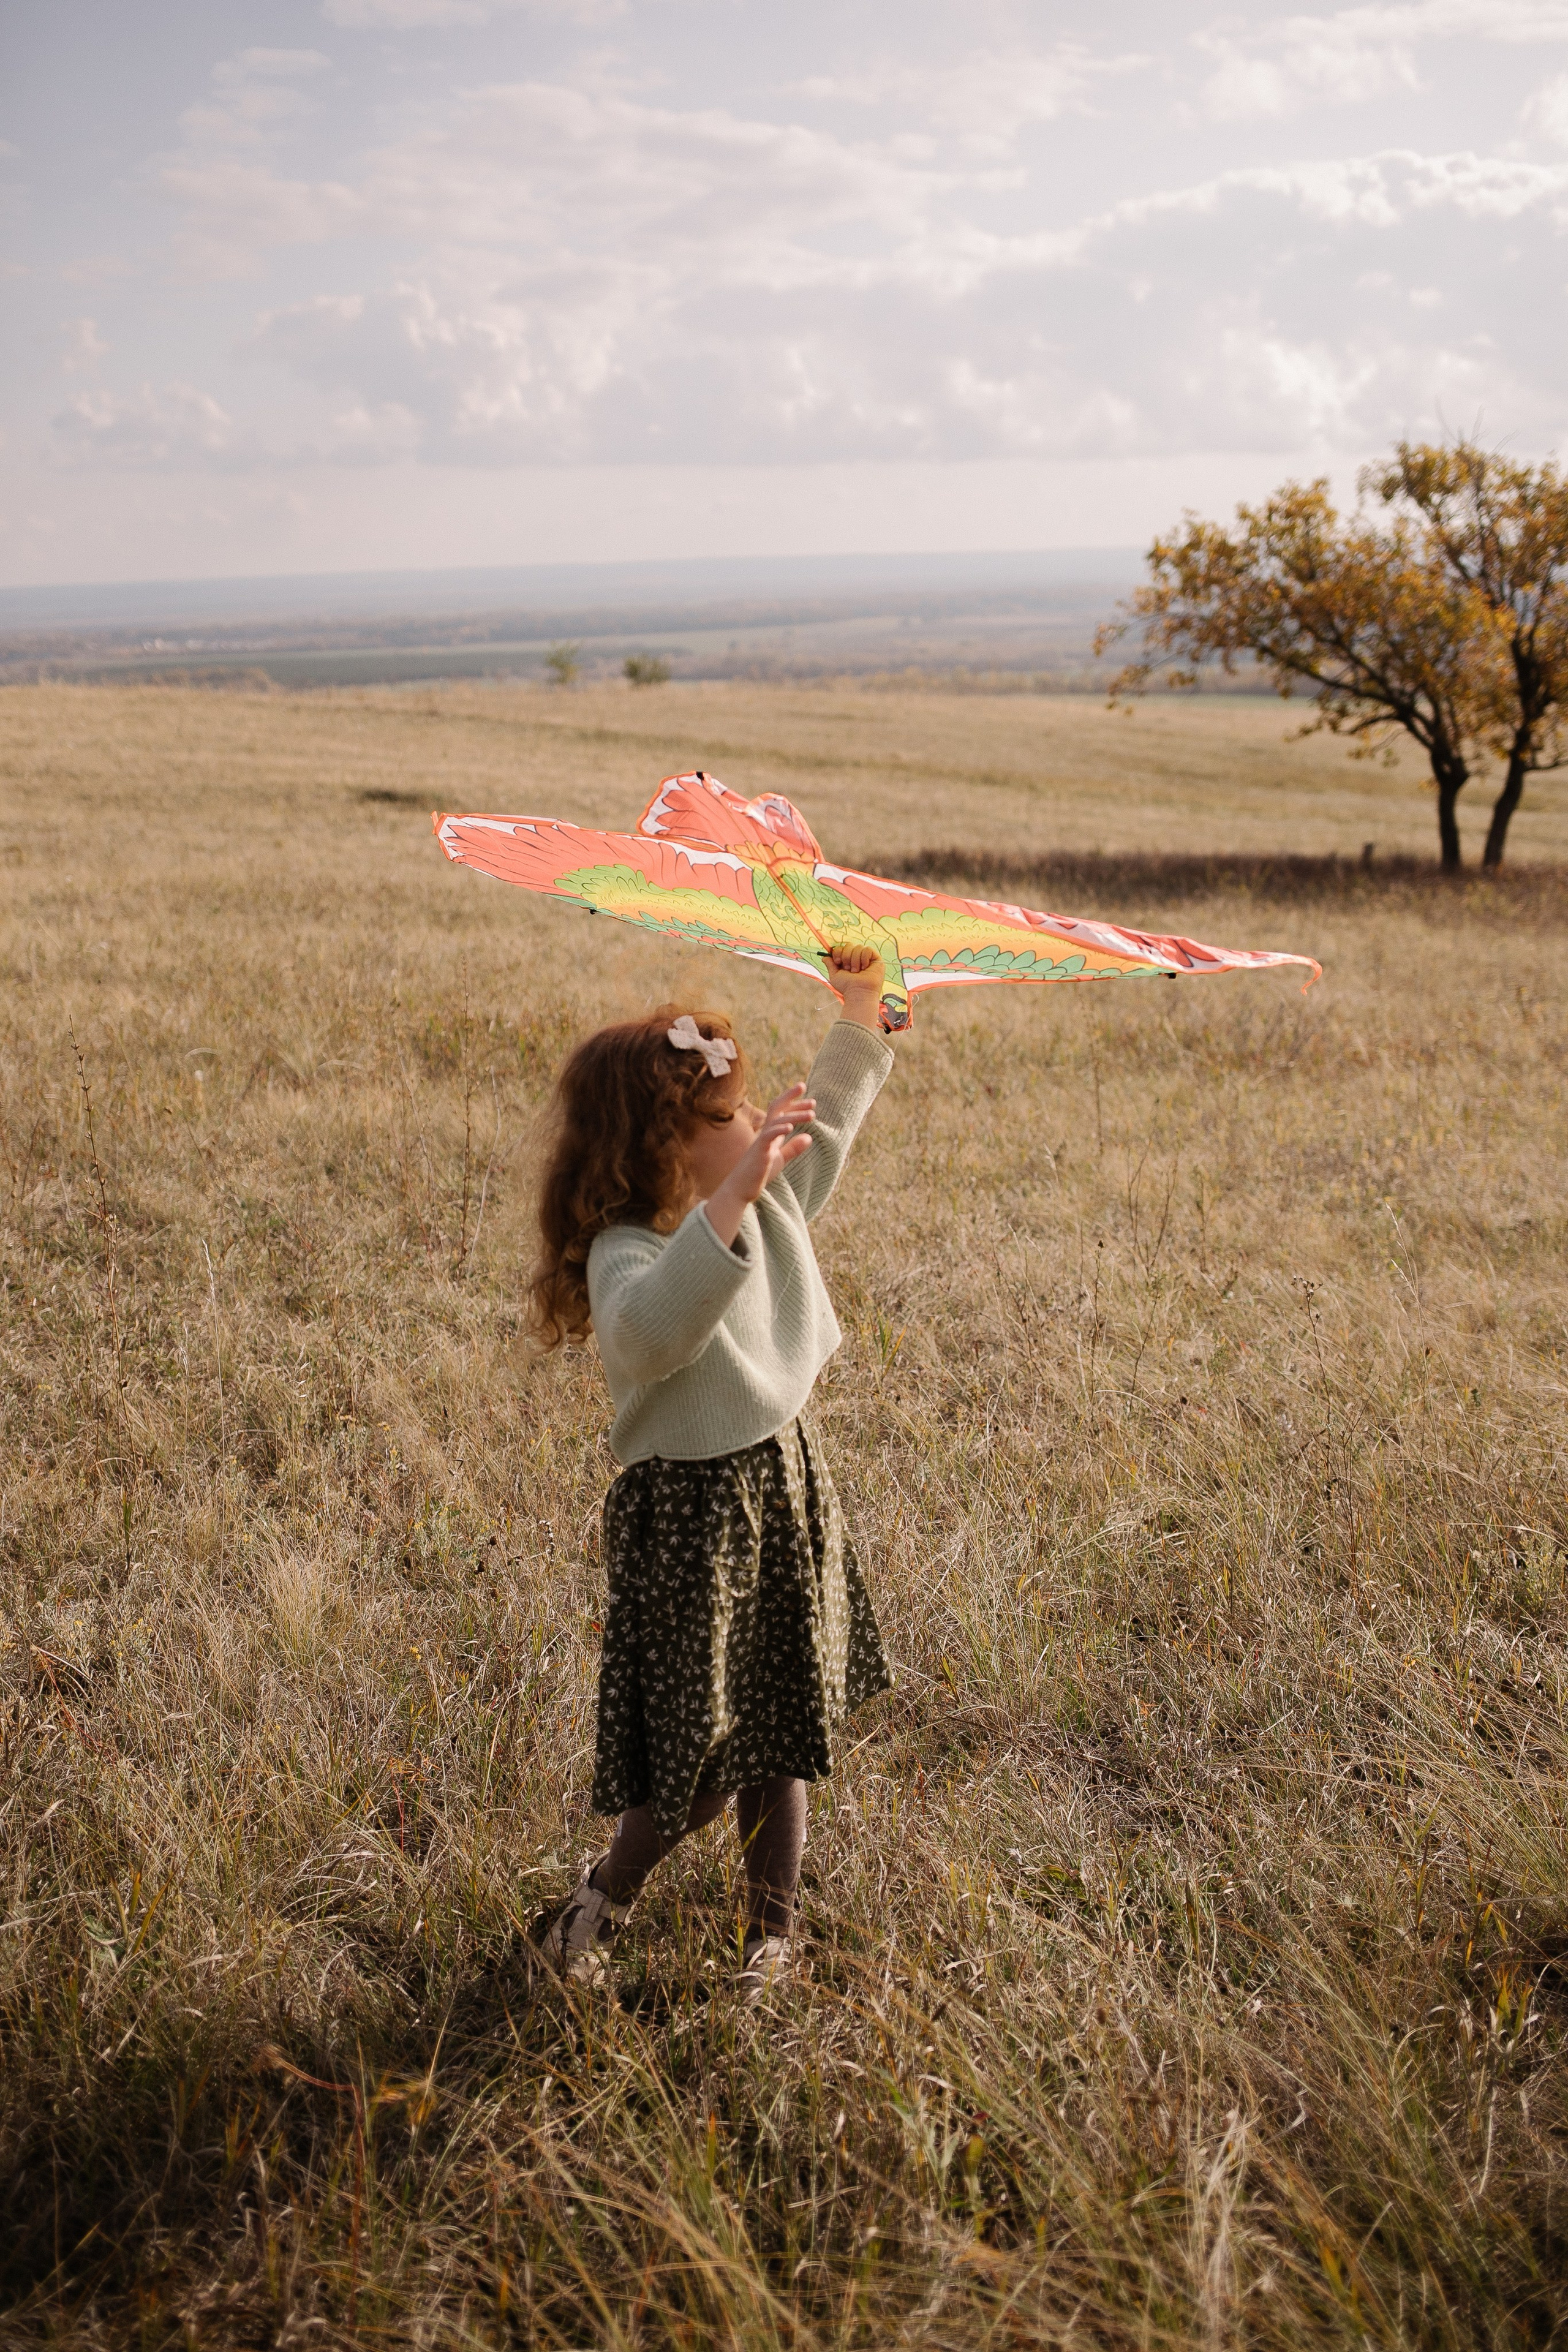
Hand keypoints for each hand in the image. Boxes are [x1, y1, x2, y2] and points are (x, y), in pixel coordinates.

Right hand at [704, 1082, 814, 1244]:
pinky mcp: (759, 1153)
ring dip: (795, 1116)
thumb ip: (793, 1148)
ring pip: (777, 1121)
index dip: (794, 1103)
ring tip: (812, 1115)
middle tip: (808, 1093)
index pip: (781, 1112)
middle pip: (777, 1109)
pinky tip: (790, 1127)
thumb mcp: (780, 1160)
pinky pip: (767, 1136)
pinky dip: (778, 1130)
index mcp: (770, 1134)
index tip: (810, 1099)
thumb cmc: (758, 1174)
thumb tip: (809, 1137)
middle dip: (791, 1098)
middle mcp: (764, 1134)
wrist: (740, 1189)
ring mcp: (761, 1142)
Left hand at [826, 941, 884, 1030]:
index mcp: (848, 961)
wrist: (858, 993)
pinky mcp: (876, 959)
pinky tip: (865, 968)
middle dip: (846, 956)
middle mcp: (858, 958)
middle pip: (849, 945)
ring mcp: (867, 958)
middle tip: (848, 969)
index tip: (837, 962)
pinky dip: (864, 958)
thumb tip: (824, 957)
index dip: (838, 952)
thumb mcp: (835, 976)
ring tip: (856, 971)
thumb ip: (830, 965)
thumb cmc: (847, 987)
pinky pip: (868, 949)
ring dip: (854, 960)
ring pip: (858, 947)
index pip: (842, 947)